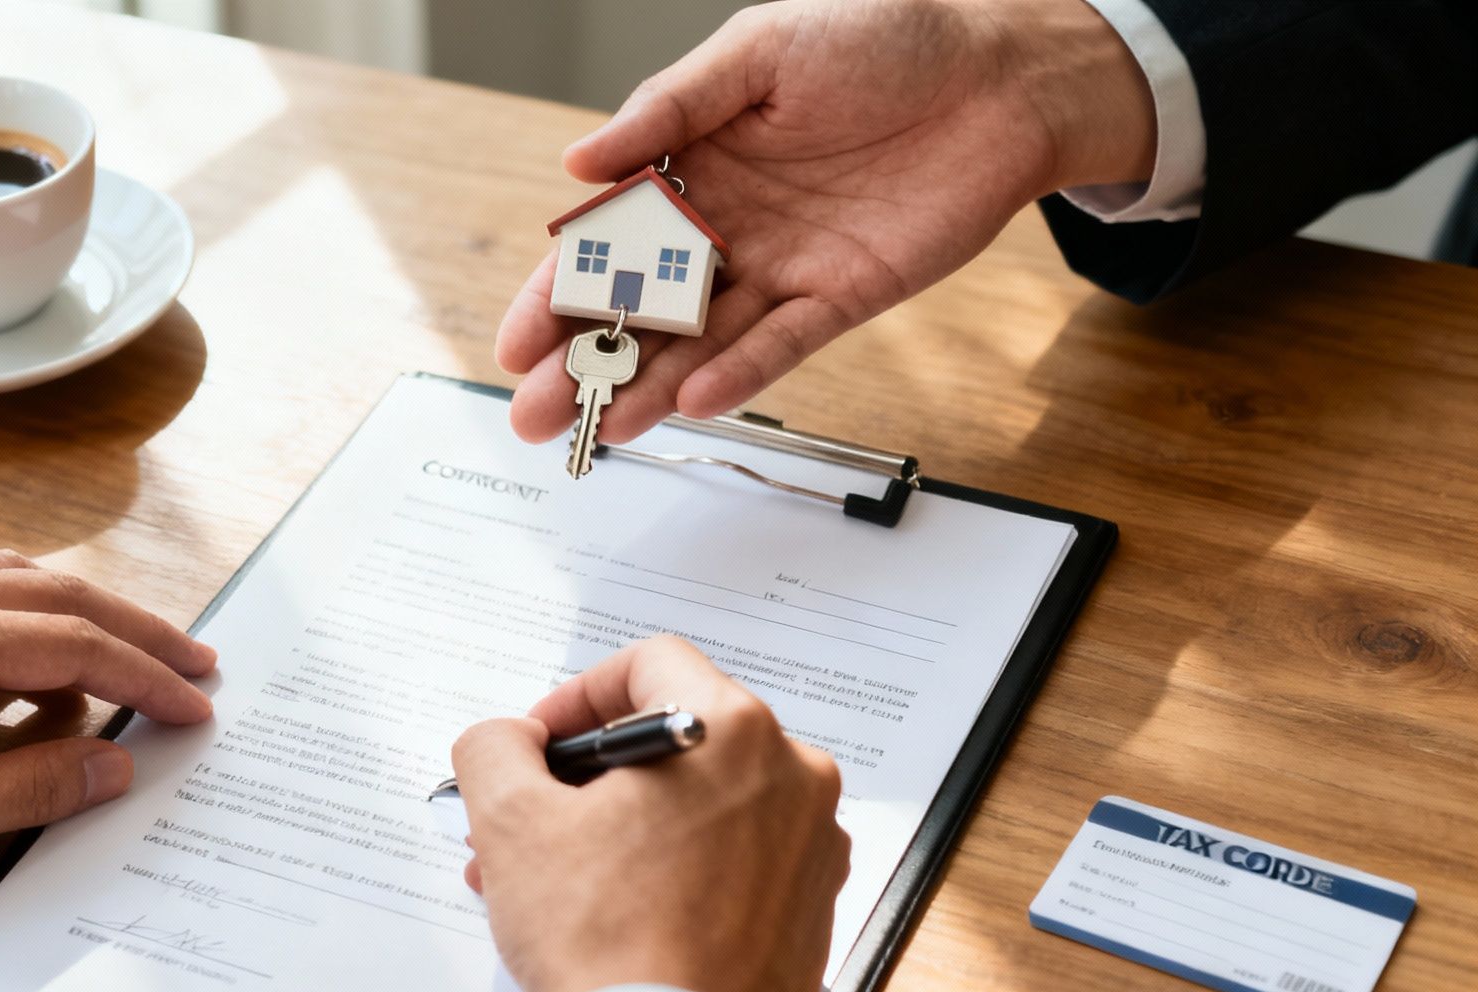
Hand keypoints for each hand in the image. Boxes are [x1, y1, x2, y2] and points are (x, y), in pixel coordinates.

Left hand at [0, 550, 215, 891]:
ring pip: (9, 574)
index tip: (196, 704)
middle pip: (58, 593)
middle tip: (194, 664)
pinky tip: (24, 646)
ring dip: (78, 611)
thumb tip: (113, 764)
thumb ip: (29, 786)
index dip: (146, 678)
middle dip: (136, 631)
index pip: (76, 647)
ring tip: (125, 654)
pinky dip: (15, 604)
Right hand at [453, 636, 849, 991]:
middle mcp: (792, 776)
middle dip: (590, 777)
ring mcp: (811, 845)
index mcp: (733, 731)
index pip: (650, 663)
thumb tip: (508, 737)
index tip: (540, 742)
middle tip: (533, 816)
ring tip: (554, 878)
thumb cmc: (609, 941)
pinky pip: (734, 857)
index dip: (577, 695)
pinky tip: (614, 910)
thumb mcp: (512, 821)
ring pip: (701, 803)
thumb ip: (495, 747)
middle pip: (676, 738)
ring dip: (623, 826)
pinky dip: (675, 867)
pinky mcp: (811, 907)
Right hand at [498, 0, 1157, 443]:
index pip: (606, 242)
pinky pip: (781, 343)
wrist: (999, 72)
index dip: (558, 293)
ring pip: (701, 341)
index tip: (516, 341)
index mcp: (692, 165)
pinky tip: (691, 401)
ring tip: (599, 429)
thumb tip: (579, 162)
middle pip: (641, 308)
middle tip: (535, 413)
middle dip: (585, 362)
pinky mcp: (841, 296)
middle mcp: (728, 225)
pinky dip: (740, 373)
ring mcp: (780, 266)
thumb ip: (668, 110)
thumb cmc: (884, 37)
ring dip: (648, 387)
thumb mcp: (759, 52)